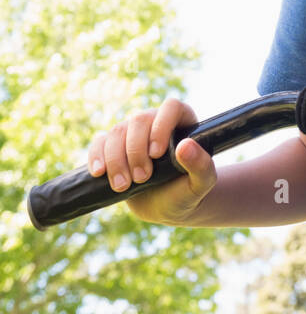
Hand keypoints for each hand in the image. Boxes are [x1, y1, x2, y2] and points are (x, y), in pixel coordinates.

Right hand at [88, 98, 216, 224]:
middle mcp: (155, 121)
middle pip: (139, 120)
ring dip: (116, 159)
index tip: (156, 153)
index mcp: (182, 121)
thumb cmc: (187, 191)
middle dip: (136, 151)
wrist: (166, 207)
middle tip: (141, 178)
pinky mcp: (114, 147)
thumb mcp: (201, 183)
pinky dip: (96, 156)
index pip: (170, 107)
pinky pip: (99, 142)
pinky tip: (100, 173)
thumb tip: (186, 146)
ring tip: (124, 186)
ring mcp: (133, 133)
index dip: (161, 125)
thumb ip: (201, 166)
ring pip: (117, 131)